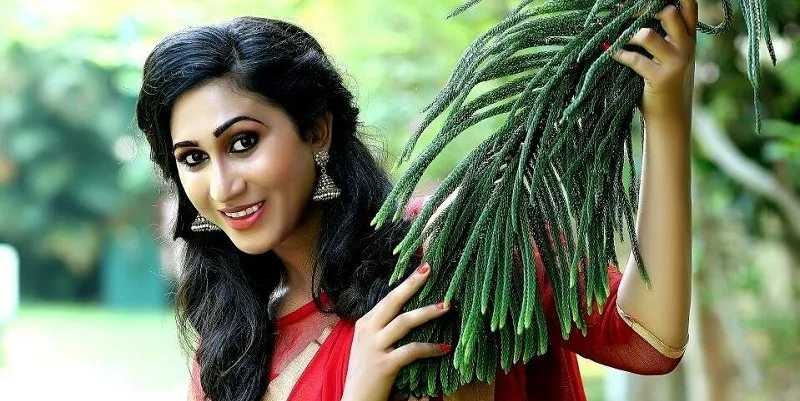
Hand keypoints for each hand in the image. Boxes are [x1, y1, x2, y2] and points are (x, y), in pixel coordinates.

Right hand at [341, 263, 450, 400]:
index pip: (388, 298)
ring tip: (447, 306)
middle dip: (412, 284)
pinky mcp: (385, 365)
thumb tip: (408, 313)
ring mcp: (375, 347)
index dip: (406, 283)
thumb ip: (382, 329)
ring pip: (405, 322)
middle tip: (430, 269)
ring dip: (428, 312)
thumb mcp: (369, 345)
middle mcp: (368, 331)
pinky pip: (412, 351)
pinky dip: (430, 348)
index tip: (422, 269)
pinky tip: (445, 347)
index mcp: (365, 323)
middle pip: (393, 301)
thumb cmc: (366, 373)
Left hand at [611, 0, 697, 129]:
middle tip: (626, 14)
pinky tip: (610, 54)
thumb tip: (634, 14)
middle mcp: (687, 47)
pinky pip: (635, 60)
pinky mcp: (662, 78)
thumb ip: (664, 37)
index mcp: (690, 38)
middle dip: (644, 10)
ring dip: (628, 35)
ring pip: (649, 36)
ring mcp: (676, 62)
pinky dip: (619, 55)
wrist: (671, 118)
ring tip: (617, 38)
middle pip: (669, 12)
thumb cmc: (665, 85)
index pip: (690, 6)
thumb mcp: (670, 57)